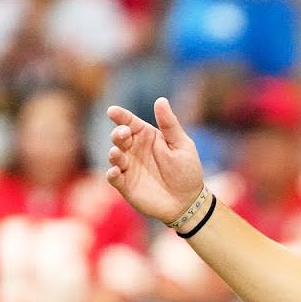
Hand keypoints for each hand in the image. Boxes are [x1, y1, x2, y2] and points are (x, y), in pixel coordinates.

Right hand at [106, 98, 204, 223]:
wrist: (188, 202)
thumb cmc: (187, 171)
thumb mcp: (182, 145)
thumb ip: (169, 124)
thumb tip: (160, 100)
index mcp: (147, 136)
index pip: (130, 122)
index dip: (120, 116)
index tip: (112, 111)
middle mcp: (135, 149)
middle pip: (119, 136)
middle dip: (118, 134)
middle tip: (124, 134)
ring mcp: (129, 167)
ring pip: (114, 156)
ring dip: (114, 153)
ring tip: (117, 153)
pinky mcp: (125, 185)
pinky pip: (114, 177)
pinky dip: (112, 174)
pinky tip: (116, 171)